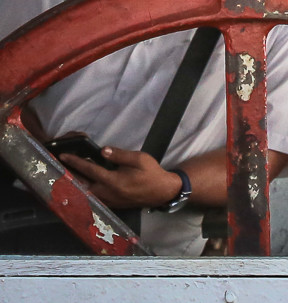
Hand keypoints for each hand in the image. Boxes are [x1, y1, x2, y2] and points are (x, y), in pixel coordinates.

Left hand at [61, 146, 182, 209]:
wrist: (161, 191)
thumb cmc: (151, 173)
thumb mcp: (139, 159)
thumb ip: (120, 155)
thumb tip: (102, 151)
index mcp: (113, 181)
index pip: (89, 170)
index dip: (75, 162)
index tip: (63, 156)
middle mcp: (106, 193)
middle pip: (81, 185)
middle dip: (69, 176)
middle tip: (58, 168)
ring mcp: (107, 201)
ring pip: (84, 193)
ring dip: (74, 184)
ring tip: (66, 175)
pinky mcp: (110, 204)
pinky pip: (91, 198)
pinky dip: (83, 191)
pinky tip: (80, 185)